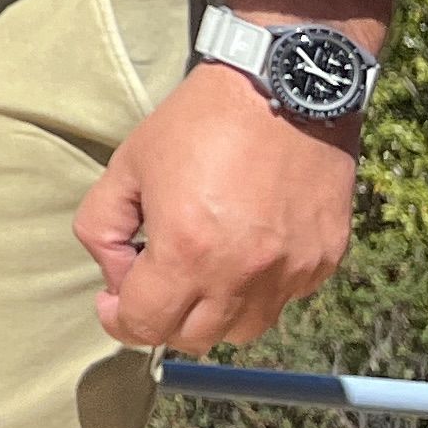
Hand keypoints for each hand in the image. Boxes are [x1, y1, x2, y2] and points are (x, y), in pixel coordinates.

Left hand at [77, 61, 364, 351]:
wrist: (282, 88)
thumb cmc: (198, 124)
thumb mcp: (127, 166)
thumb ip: (103, 228)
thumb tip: (117, 276)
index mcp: (188, 251)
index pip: (146, 325)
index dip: (118, 320)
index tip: (110, 303)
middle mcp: (244, 274)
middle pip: (193, 338)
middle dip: (161, 320)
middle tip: (150, 285)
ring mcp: (291, 272)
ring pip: (243, 330)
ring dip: (211, 313)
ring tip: (197, 269)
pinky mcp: (324, 261)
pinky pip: (282, 299)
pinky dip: (255, 290)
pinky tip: (241, 249)